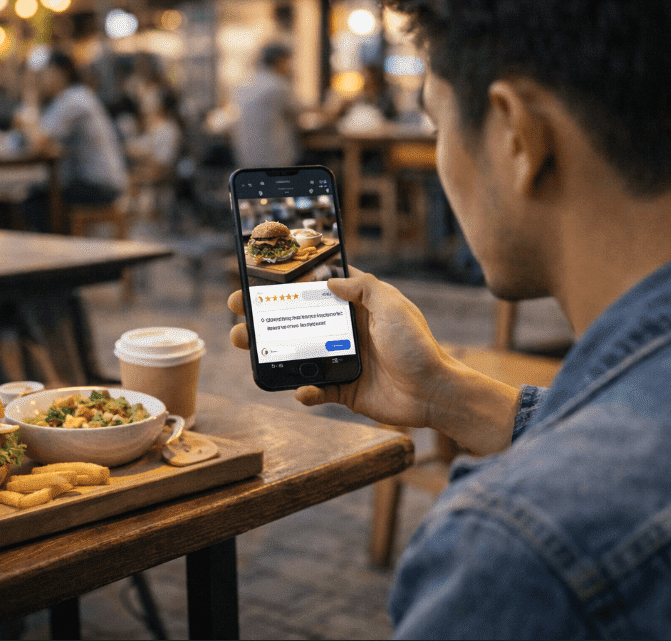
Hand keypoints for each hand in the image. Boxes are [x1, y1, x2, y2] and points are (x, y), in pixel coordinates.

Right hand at [229, 269, 521, 453]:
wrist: (433, 392)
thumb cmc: (417, 345)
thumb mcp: (392, 305)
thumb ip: (363, 288)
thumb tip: (330, 281)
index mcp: (355, 308)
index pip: (315, 290)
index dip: (288, 284)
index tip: (259, 278)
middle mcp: (344, 332)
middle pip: (296, 322)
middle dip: (263, 318)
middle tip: (237, 313)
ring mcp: (341, 361)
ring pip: (296, 355)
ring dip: (269, 352)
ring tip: (245, 347)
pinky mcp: (343, 390)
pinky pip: (315, 390)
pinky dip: (304, 391)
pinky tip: (301, 390)